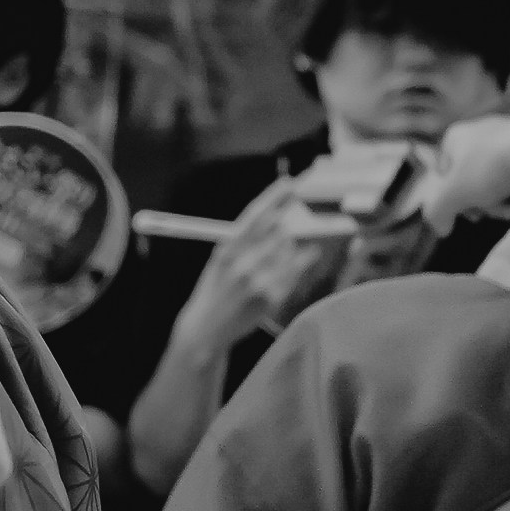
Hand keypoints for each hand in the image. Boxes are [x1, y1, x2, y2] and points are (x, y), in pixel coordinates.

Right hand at [185, 175, 352, 338]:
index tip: (290, 182)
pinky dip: (301, 262)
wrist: (205, 328)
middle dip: (283, 230)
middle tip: (279, 237)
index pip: (254, 216)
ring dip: (289, 249)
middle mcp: (242, 263)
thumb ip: (245, 241)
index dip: (273, 197)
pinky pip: (295, 271)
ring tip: (273, 261)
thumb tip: (278, 220)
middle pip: (278, 231)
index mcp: (227, 249)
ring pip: (289, 250)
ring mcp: (258, 281)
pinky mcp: (271, 297)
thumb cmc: (215, 289)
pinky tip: (304, 258)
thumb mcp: (221, 260)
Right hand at [418, 107, 509, 229]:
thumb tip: (442, 228)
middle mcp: (476, 132)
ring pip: (494, 178)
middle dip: (480, 202)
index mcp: (454, 138)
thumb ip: (438, 213)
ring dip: (500, 200)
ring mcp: (505, 135)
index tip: (469, 215)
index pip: (443, 174)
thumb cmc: (487, 170)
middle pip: (470, 179)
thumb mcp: (453, 196)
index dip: (452, 199)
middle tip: (493, 213)